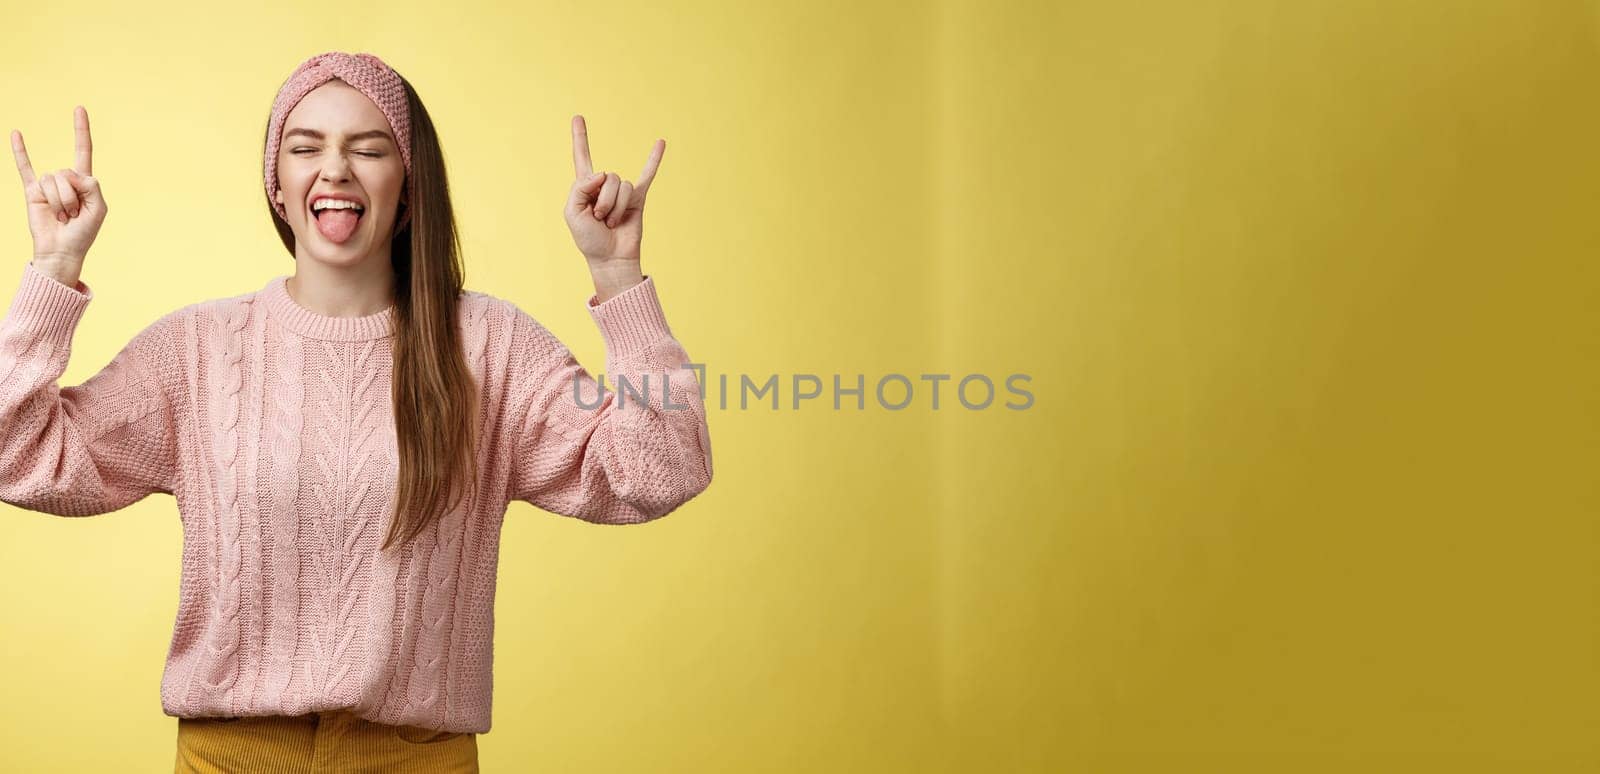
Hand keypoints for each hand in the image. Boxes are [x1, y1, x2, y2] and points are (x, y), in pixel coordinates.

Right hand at [12, 106, 104, 280]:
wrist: (61, 251)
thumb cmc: (83, 233)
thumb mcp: (98, 208)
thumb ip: (91, 185)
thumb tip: (68, 173)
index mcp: (84, 181)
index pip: (83, 150)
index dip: (81, 130)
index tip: (79, 108)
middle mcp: (64, 179)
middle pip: (68, 173)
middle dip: (72, 196)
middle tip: (74, 214)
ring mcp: (47, 185)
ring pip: (52, 180)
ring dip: (58, 201)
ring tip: (61, 215)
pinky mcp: (32, 191)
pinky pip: (24, 168)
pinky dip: (20, 151)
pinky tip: (17, 133)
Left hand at [563, 114, 662, 265]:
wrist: (610, 258)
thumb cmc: (588, 239)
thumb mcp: (572, 213)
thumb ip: (580, 188)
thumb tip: (603, 174)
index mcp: (585, 186)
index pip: (581, 156)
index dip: (580, 138)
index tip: (577, 117)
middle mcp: (604, 185)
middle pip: (606, 176)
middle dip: (602, 200)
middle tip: (599, 219)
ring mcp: (622, 191)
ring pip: (621, 185)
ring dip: (615, 207)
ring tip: (611, 222)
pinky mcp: (637, 198)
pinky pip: (647, 175)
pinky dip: (654, 159)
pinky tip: (661, 142)